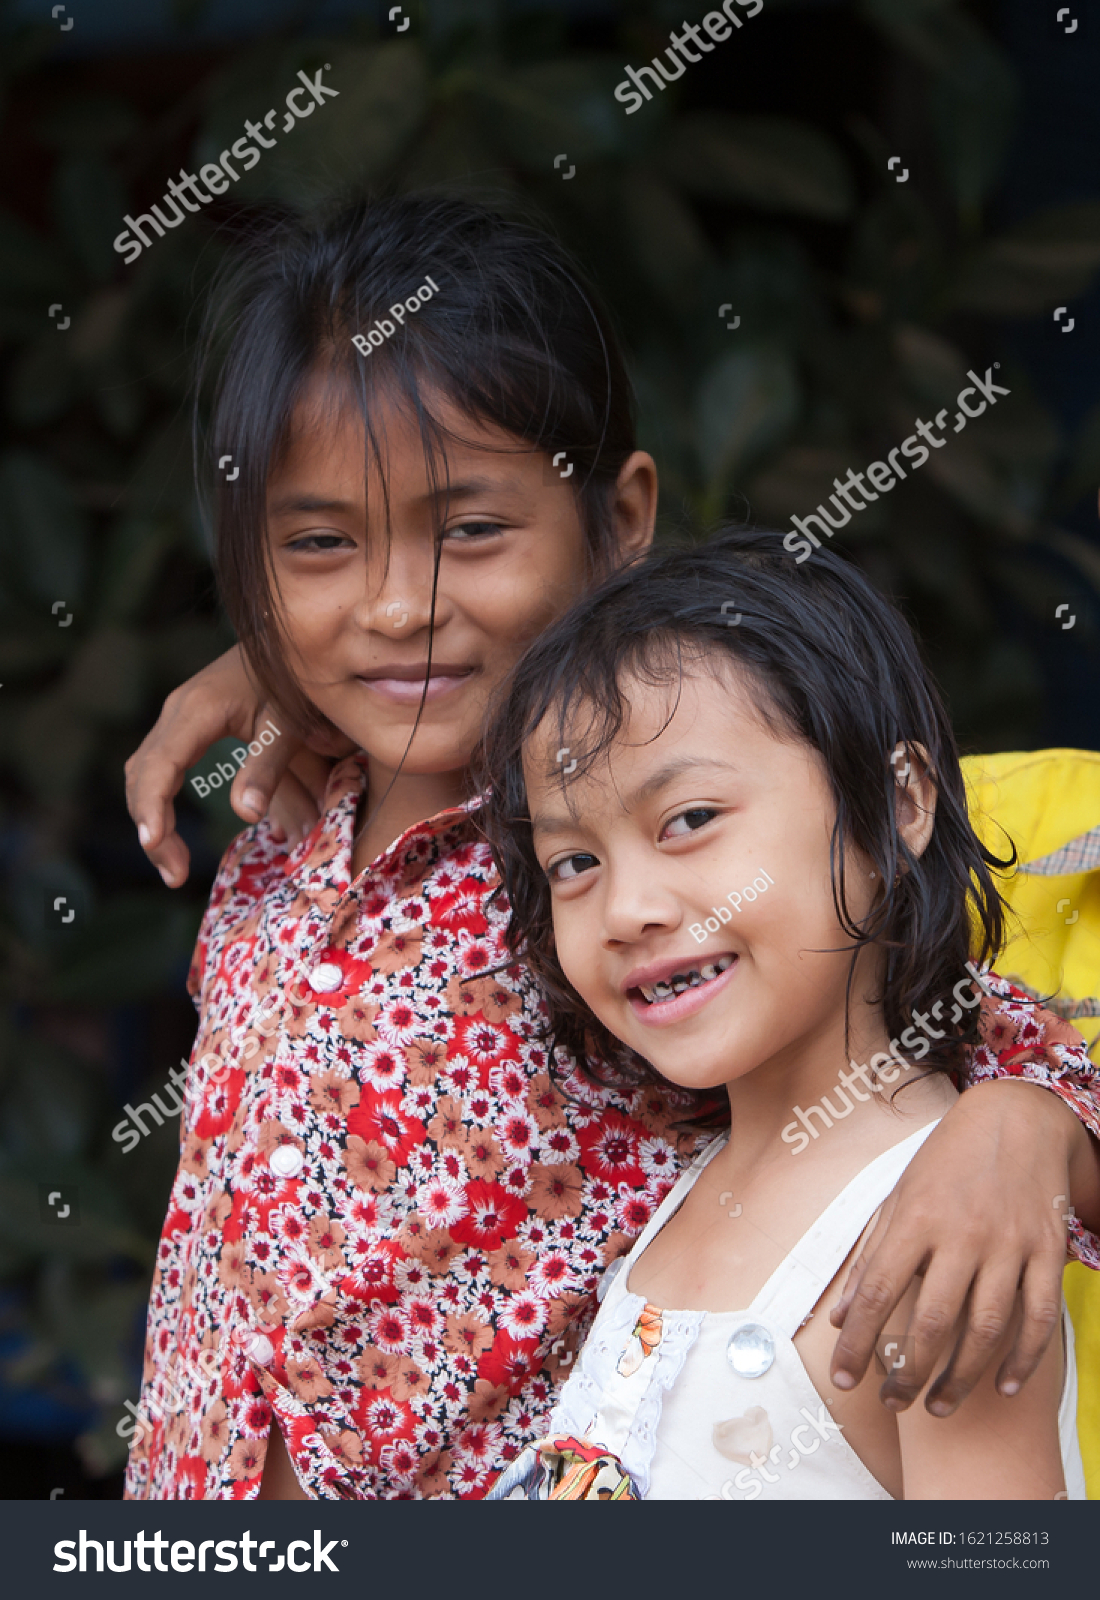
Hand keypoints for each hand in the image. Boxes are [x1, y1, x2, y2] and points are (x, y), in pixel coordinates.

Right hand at [125, 647, 340, 885]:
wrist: (294, 642)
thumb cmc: (295, 681)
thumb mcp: (288, 723)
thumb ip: (268, 766)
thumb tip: (245, 814)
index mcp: (197, 711)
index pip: (159, 766)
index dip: (153, 807)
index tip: (155, 844)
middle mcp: (177, 713)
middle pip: (142, 775)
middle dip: (151, 828)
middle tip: (174, 875)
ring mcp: (177, 718)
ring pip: (144, 773)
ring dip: (151, 819)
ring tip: (173, 866)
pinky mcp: (185, 726)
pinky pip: (158, 767)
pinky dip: (159, 803)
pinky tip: (172, 834)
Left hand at [828, 1080, 1077, 1415]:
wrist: (1017, 1118)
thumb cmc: (947, 1160)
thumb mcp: (899, 1196)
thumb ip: (870, 1256)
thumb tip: (841, 1317)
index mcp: (916, 1218)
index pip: (877, 1292)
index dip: (858, 1342)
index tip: (846, 1378)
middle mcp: (961, 1233)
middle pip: (931, 1321)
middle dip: (908, 1373)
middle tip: (892, 1402)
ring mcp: (1008, 1243)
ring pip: (985, 1328)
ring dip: (960, 1377)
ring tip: (938, 1406)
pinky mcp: (1046, 1250)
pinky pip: (1038, 1317)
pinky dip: (1023, 1358)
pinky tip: (1004, 1385)